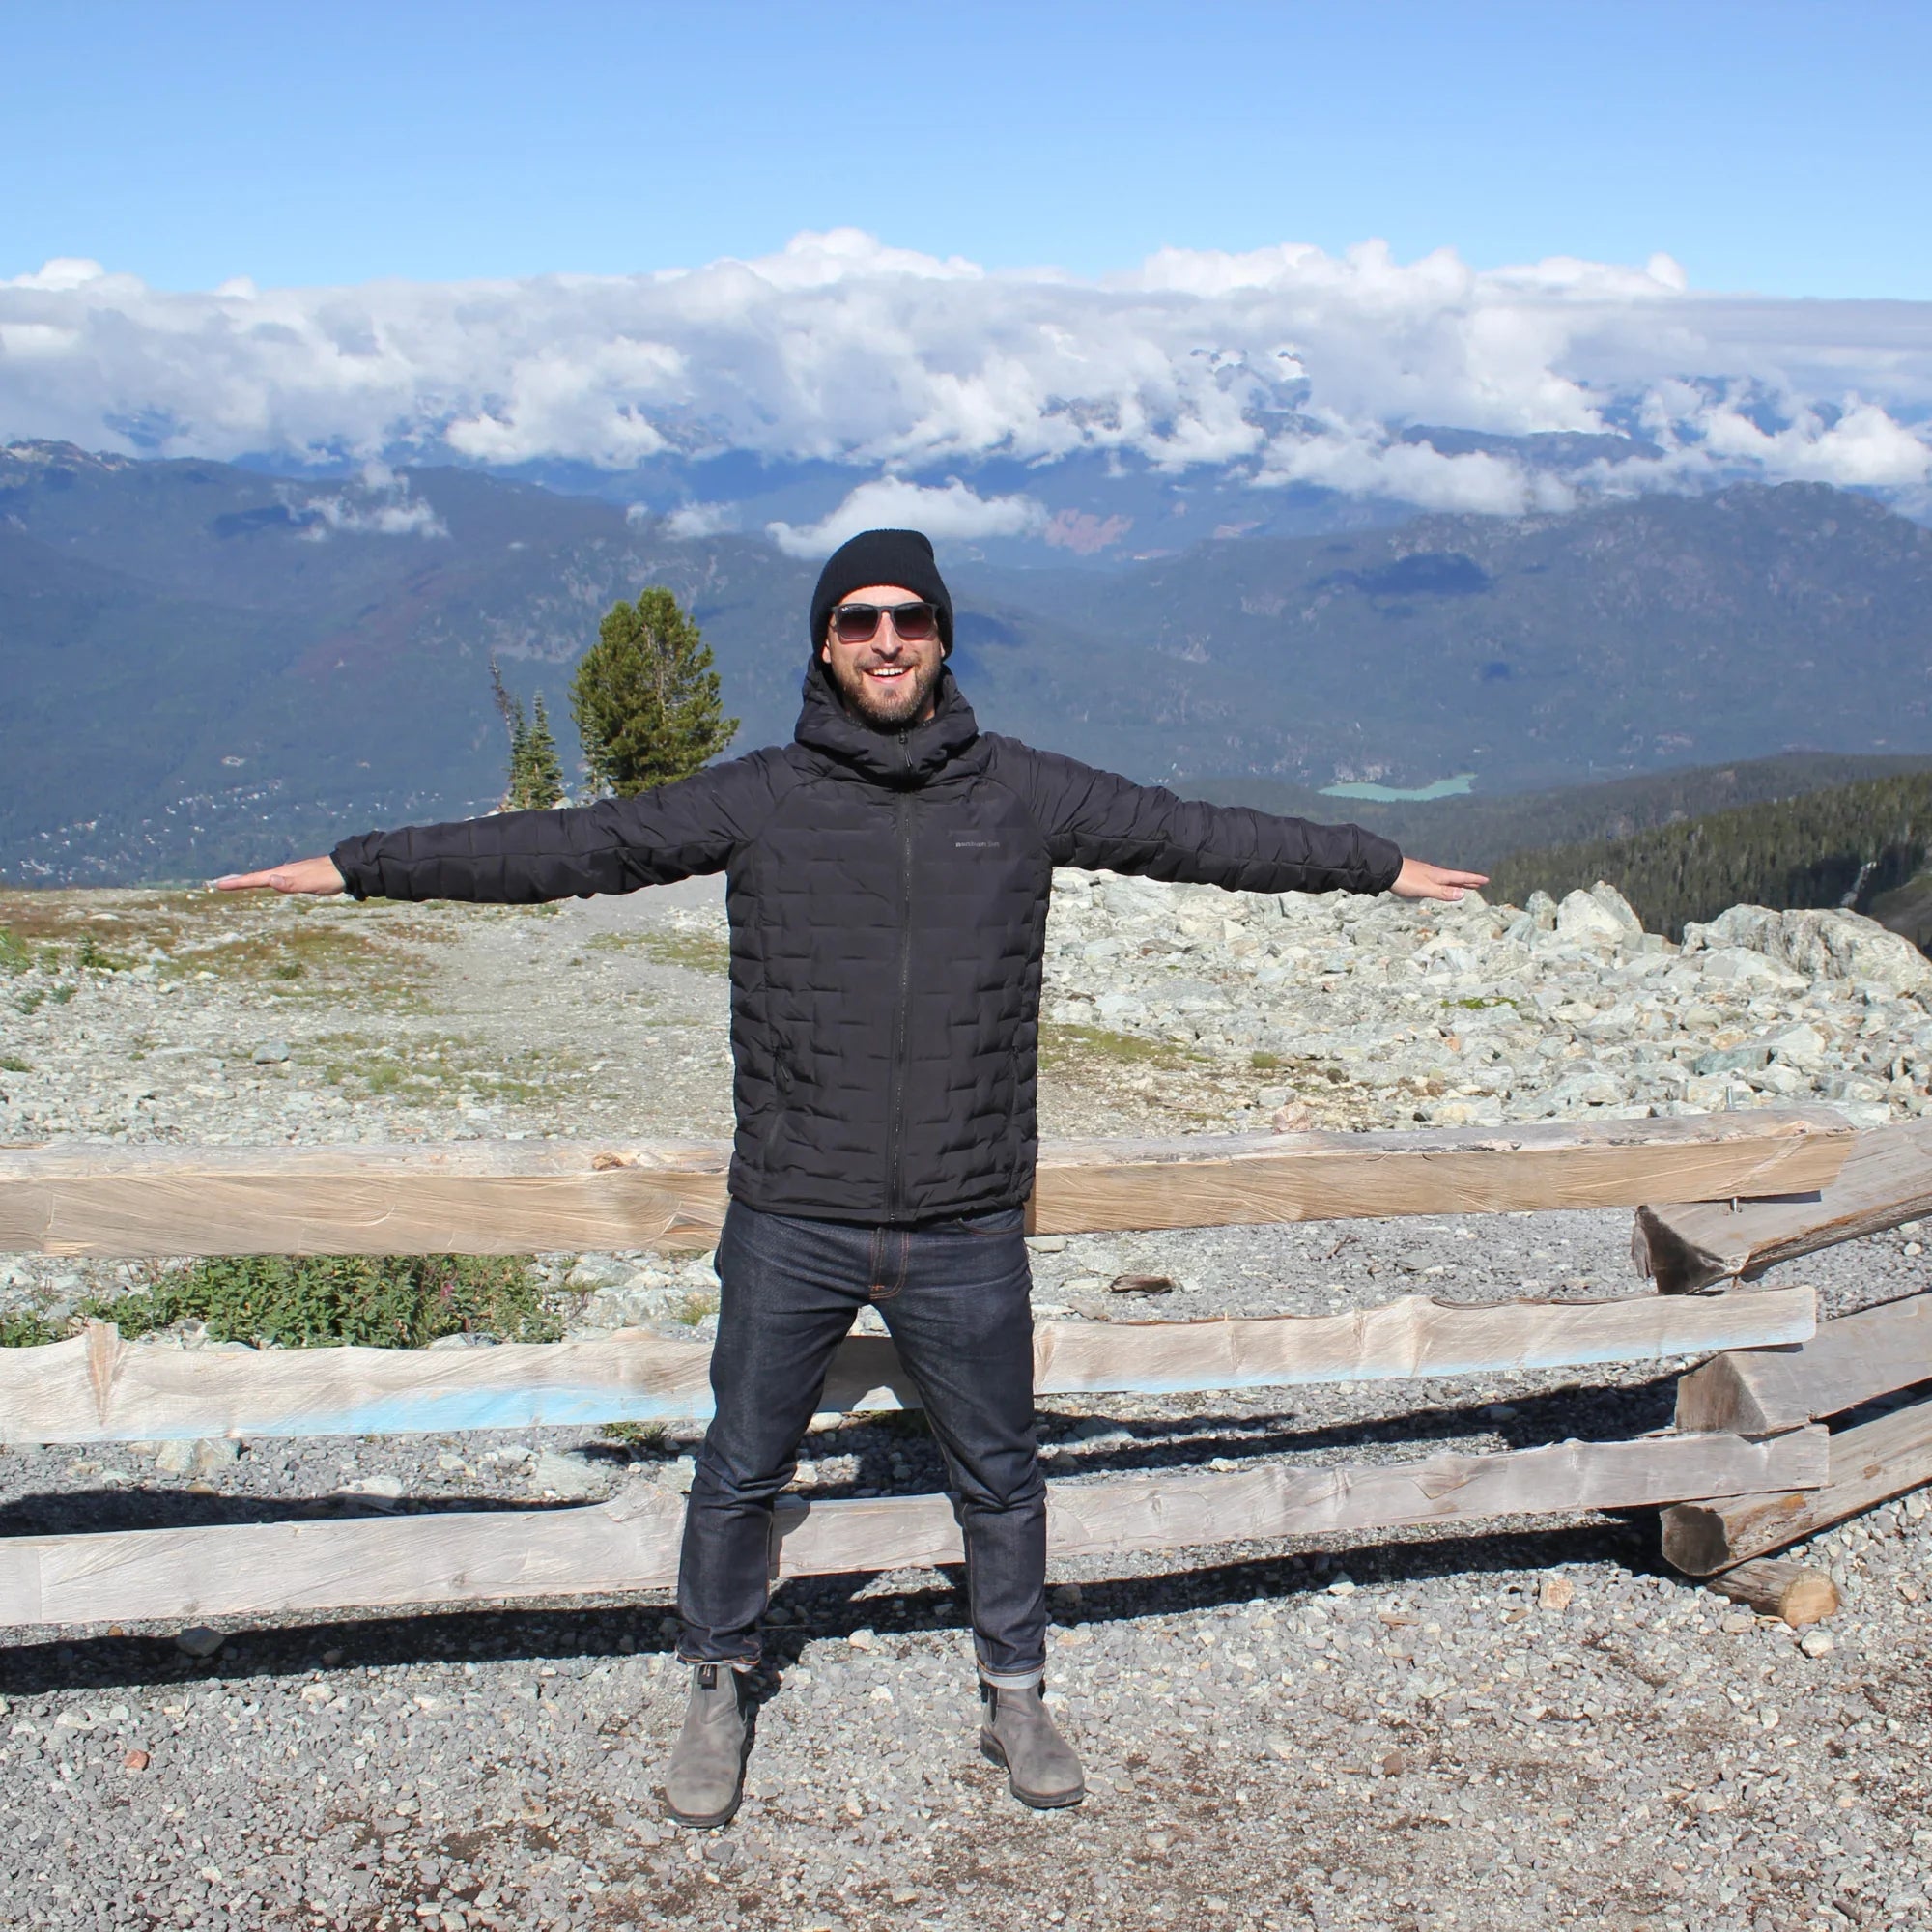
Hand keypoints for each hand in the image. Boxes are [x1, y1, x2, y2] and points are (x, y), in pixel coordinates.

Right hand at [211, 856, 346, 895]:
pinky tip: (266, 881)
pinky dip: (264, 881)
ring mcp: (290, 873)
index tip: (219, 884)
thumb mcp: (310, 883)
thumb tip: (270, 879)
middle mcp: (284, 871)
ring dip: (249, 880)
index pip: (255, 879)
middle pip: (256, 877)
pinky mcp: (298, 877)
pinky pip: (275, 879)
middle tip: (220, 883)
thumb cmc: (328, 878)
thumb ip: (291, 883)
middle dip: (238, 880)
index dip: (237, 882)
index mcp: (283, 873)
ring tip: (236, 883)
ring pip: (264, 877)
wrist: (346, 869)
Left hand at [1390, 858, 1488, 902]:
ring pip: (1446, 880)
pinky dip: (1444, 885)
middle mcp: (1435, 874)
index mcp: (1439, 876)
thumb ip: (1443, 892)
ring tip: (1463, 886)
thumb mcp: (1426, 889)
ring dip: (1457, 884)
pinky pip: (1437, 881)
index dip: (1473, 880)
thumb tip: (1463, 894)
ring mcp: (1426, 875)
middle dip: (1468, 882)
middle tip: (1479, 883)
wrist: (1385, 870)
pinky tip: (1440, 886)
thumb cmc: (1405, 880)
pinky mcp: (1418, 877)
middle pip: (1455, 879)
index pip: (1460, 878)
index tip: (1486, 880)